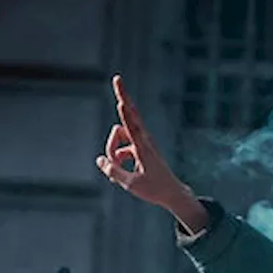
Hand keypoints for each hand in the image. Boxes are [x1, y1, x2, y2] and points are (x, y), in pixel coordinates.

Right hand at [96, 75, 208, 231]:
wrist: (173, 194)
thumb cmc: (155, 189)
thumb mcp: (131, 184)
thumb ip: (112, 171)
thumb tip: (100, 160)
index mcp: (143, 148)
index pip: (132, 127)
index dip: (125, 115)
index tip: (121, 103)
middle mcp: (144, 140)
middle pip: (129, 114)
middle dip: (122, 96)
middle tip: (117, 78)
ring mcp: (142, 142)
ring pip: (120, 134)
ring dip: (112, 148)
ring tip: (115, 167)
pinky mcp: (140, 147)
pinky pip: (122, 145)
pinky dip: (117, 155)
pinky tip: (118, 170)